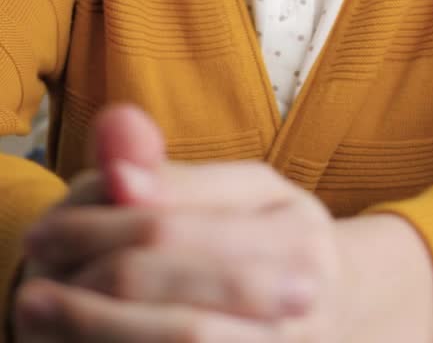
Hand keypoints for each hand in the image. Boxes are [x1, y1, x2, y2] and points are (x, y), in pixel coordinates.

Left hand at [13, 105, 432, 341]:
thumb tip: (115, 161)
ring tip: (41, 315)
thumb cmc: (281, 238)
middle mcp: (297, 300)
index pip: (174, 230)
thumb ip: (179, 176)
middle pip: (175, 303)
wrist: (348, 309)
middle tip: (30, 284)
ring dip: (98, 336)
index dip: (96, 231)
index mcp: (292, 232)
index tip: (44, 229)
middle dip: (90, 297)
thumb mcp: (247, 189)